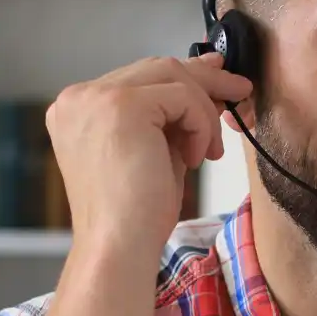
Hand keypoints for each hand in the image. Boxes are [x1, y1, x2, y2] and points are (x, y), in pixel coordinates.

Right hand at [44, 53, 252, 253]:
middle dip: (203, 80)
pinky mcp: (120, 105)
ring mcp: (94, 98)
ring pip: (171, 75)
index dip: (182, 78)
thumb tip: (210, 72)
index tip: (217, 79)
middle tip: (238, 90)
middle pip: (154, 68)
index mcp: (78, 109)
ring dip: (204, 111)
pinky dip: (201, 124)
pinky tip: (197, 158)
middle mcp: (78, 98)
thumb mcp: (155, 150)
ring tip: (211, 150)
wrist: (120, 248)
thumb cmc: (137, 214)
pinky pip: (182, 96)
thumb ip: (173, 115)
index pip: (138, 77)